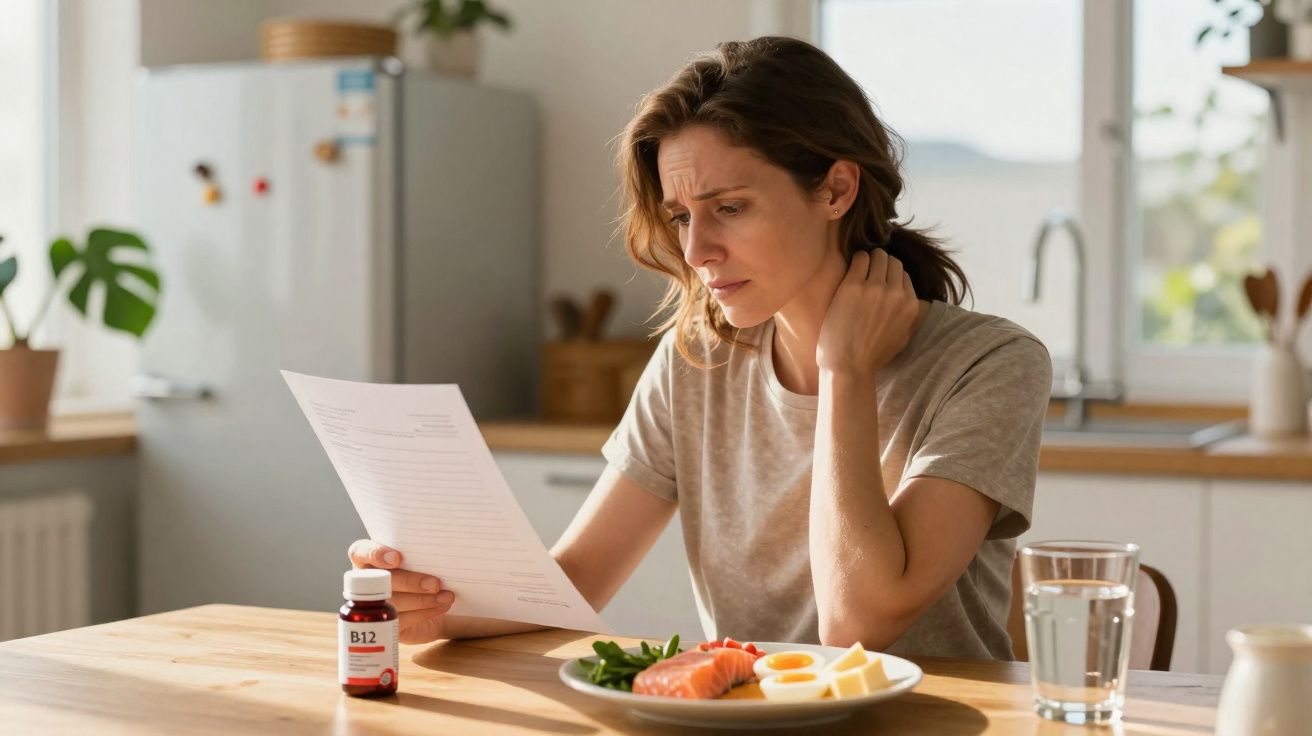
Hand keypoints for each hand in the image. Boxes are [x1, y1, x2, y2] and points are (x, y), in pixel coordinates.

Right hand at [348, 539, 454, 643]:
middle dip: (410, 582)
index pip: (360, 552)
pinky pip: (402, 620)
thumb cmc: (423, 570)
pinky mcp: (385, 625)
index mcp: (369, 558)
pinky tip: (441, 606)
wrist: (432, 604)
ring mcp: (373, 605)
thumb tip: (441, 551)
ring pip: (393, 603)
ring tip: (445, 597)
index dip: (375, 554)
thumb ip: (420, 554)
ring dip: (423, 600)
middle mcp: (366, 581)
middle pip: (381, 581)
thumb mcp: (420, 558)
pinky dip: (425, 612)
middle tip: (434, 584)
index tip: (396, 558)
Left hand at [816, 249, 919, 377]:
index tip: (879, 281)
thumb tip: (911, 301)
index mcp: (911, 306)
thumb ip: (909, 316)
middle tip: (868, 272)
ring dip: (869, 259)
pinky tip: (850, 270)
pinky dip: (856, 260)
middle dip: (881, 265)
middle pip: (893, 262)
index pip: (904, 275)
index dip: (890, 277)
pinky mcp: (853, 286)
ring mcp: (875, 289)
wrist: (848, 366)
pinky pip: (860, 258)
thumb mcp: (903, 337)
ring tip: (859, 270)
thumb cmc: (872, 356)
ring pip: (878, 256)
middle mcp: (896, 294)